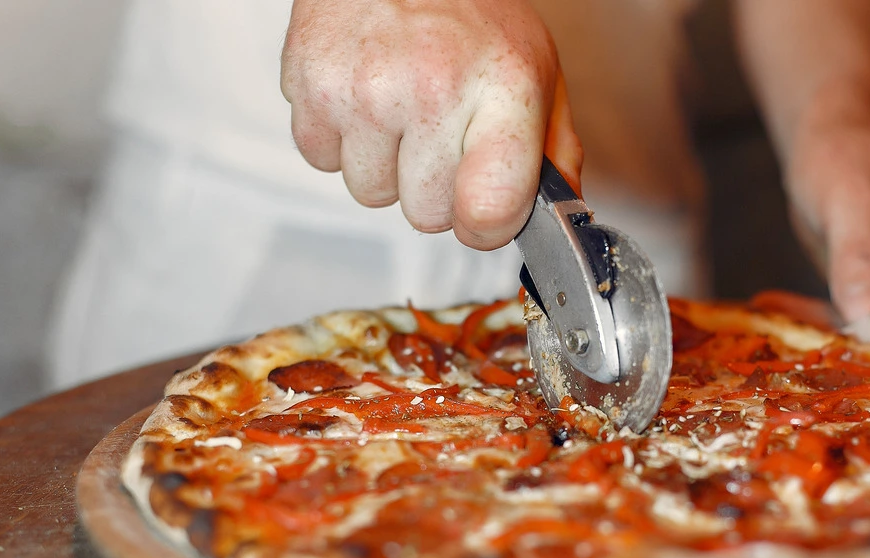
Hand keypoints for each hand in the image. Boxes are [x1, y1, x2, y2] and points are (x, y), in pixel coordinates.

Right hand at [281, 0, 582, 250]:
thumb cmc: (470, 11)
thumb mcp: (536, 71)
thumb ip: (554, 150)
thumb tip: (559, 214)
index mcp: (502, 88)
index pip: (491, 208)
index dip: (487, 225)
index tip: (485, 210)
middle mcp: (432, 87)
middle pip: (426, 215)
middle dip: (433, 188)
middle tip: (438, 133)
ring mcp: (365, 89)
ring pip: (371, 193)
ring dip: (384, 165)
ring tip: (398, 108)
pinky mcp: (311, 84)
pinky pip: (322, 160)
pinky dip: (339, 139)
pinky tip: (361, 97)